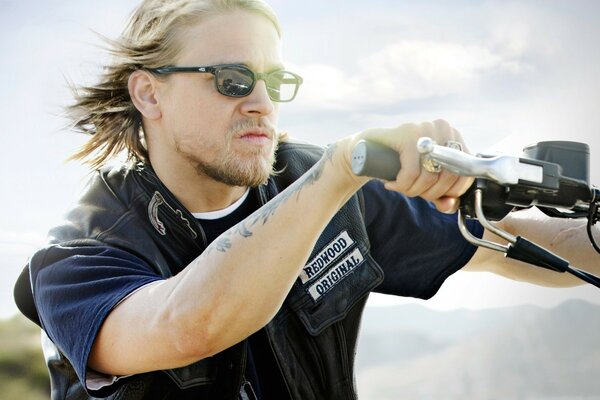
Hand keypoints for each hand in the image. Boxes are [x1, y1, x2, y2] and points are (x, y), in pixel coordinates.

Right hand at [355, 119, 473, 212]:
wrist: (366, 148)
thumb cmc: (400, 164)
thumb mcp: (425, 182)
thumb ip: (443, 196)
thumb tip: (450, 205)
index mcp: (454, 136)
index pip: (466, 173)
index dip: (450, 193)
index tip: (431, 196)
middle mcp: (443, 128)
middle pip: (448, 176)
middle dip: (428, 194)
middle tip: (411, 192)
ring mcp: (425, 129)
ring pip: (430, 176)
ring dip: (412, 191)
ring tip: (400, 187)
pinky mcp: (407, 134)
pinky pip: (412, 172)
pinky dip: (402, 184)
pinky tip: (392, 184)